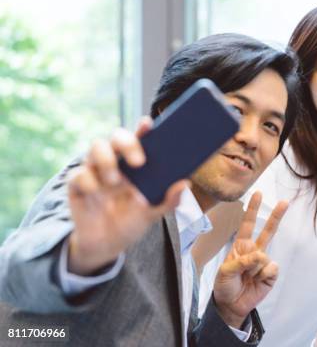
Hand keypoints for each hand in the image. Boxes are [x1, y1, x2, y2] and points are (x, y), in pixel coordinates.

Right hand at [67, 117, 188, 274]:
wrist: (106, 245)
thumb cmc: (131, 222)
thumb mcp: (152, 214)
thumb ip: (169, 200)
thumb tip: (185, 183)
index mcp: (134, 163)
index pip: (139, 138)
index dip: (142, 128)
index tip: (147, 123)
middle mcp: (115, 161)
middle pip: (116, 136)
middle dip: (127, 143)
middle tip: (140, 162)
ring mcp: (95, 171)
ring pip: (95, 147)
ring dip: (107, 161)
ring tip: (116, 181)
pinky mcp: (77, 185)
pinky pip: (79, 175)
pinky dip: (89, 182)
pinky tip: (96, 194)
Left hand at [213, 192, 287, 327]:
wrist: (231, 305)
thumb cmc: (225, 286)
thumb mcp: (225, 271)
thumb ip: (241, 261)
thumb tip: (261, 256)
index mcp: (241, 246)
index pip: (247, 224)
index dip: (252, 209)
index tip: (257, 193)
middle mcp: (255, 251)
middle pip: (268, 231)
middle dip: (276, 216)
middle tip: (285, 202)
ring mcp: (264, 263)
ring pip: (264, 257)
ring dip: (253, 269)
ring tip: (246, 278)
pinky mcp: (271, 275)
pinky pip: (271, 269)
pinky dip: (263, 276)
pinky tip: (257, 282)